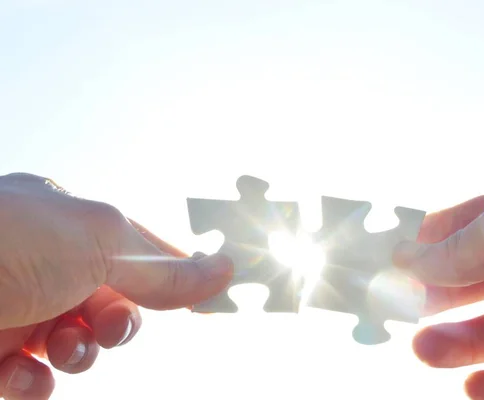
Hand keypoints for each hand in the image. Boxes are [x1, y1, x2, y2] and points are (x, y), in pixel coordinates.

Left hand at [0, 173, 232, 399]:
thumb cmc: (7, 243)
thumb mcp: (101, 244)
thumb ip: (164, 270)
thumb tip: (226, 269)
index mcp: (67, 221)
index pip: (136, 251)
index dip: (168, 277)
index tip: (197, 301)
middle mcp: (41, 263)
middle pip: (112, 303)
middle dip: (117, 322)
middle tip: (105, 324)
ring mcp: (14, 308)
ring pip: (77, 345)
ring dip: (78, 352)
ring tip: (60, 346)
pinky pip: (33, 380)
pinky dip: (35, 384)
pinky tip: (19, 374)